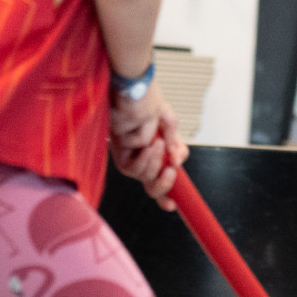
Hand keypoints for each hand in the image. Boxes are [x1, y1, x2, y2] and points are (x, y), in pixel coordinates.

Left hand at [109, 84, 188, 210]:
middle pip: (153, 190)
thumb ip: (176, 143)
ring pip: (146, 178)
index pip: (161, 183)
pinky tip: (149, 144)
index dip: (166, 197)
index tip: (172, 206)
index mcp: (156, 157)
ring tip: (158, 143)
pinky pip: (134, 169)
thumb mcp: (169, 123)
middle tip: (172, 169)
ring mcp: (131, 161)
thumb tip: (176, 161)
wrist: (132, 91)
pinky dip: (146, 158)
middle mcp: (142, 163)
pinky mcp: (120, 156)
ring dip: (155, 163)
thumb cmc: (147, 104)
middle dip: (165, 184)